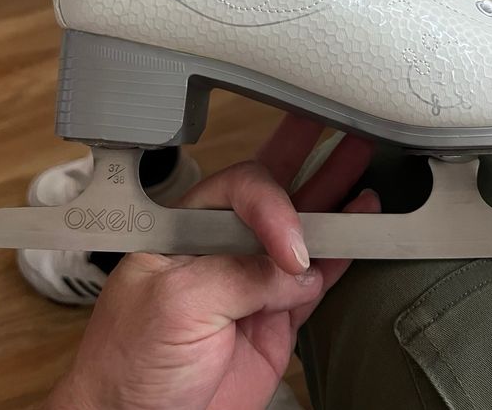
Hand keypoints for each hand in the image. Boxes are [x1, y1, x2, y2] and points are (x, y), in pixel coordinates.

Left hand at [46, 115, 378, 409]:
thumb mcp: (175, 304)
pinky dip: (341, 259)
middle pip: (274, 190)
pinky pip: (315, 281)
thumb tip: (296, 270)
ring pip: (303, 232)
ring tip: (365, 170)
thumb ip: (238, 276)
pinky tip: (361, 233)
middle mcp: (223, 246)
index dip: (274, 207)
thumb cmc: (127, 363)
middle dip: (309, 157)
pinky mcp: (275, 319)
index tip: (290, 248)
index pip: (242, 190)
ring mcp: (252, 281)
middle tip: (343, 129)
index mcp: (188, 227)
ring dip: (335, 201)